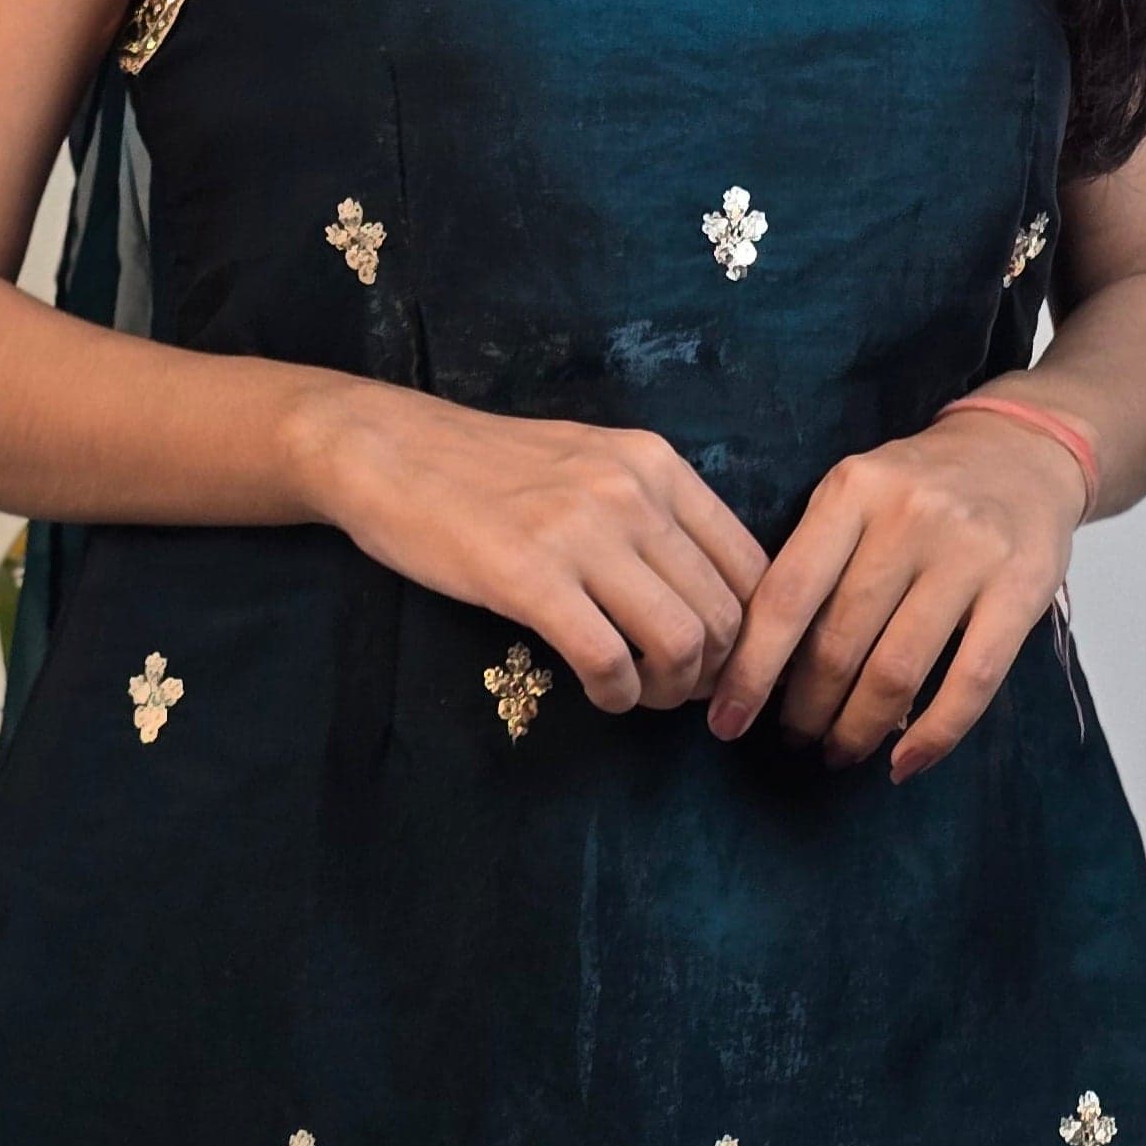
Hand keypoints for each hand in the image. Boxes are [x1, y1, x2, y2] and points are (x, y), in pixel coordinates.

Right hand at [283, 374, 767, 716]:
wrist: (391, 451)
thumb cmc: (491, 468)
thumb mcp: (594, 464)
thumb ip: (653, 514)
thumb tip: (712, 597)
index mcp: (657, 465)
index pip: (752, 564)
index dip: (754, 634)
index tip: (725, 664)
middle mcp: (633, 492)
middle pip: (726, 613)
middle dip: (716, 674)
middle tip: (681, 694)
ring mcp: (582, 532)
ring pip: (681, 641)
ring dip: (671, 691)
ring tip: (641, 694)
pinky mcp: (529, 576)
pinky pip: (609, 660)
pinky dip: (619, 695)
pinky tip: (602, 694)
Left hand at [703, 405, 1084, 779]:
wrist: (1021, 449)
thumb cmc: (918, 486)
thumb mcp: (854, 493)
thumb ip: (813, 559)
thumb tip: (759, 661)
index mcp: (852, 490)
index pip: (786, 595)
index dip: (751, 669)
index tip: (725, 719)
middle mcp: (907, 516)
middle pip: (839, 641)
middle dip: (806, 708)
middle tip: (793, 737)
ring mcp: (969, 552)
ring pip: (897, 670)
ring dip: (859, 728)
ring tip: (840, 750)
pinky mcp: (1021, 588)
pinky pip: (971, 682)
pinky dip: (934, 736)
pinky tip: (905, 763)